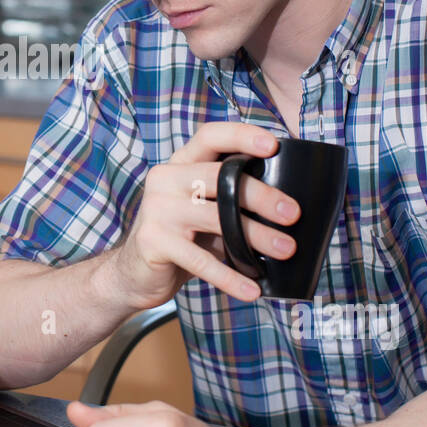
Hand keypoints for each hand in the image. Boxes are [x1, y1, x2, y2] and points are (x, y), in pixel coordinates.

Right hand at [110, 121, 300, 309]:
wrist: (133, 272)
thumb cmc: (181, 238)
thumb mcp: (203, 211)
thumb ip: (231, 200)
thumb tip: (289, 207)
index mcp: (180, 163)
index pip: (210, 136)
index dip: (241, 136)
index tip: (274, 146)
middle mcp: (165, 179)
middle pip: (219, 177)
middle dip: (261, 195)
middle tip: (293, 214)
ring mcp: (157, 209)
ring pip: (215, 218)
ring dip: (255, 237)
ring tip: (285, 251)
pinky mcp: (153, 241)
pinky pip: (200, 260)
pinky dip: (229, 277)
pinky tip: (252, 290)